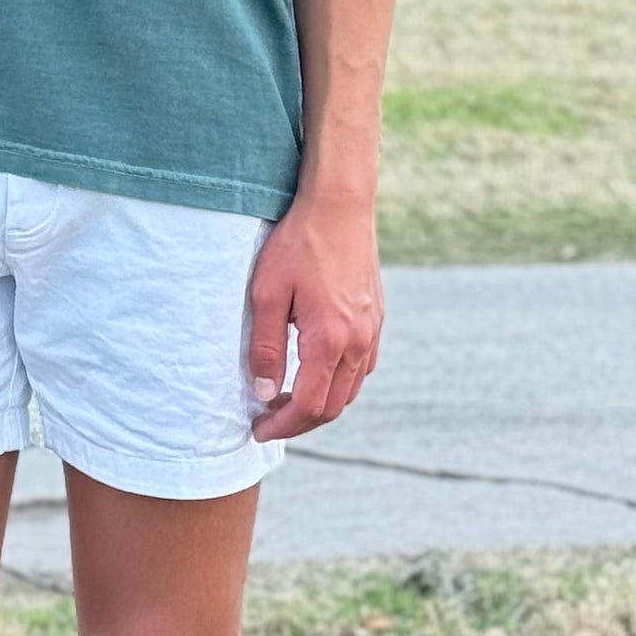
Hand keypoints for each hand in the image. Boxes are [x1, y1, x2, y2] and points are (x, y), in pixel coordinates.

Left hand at [247, 194, 382, 440]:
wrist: (339, 207)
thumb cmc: (297, 244)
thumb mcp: (266, 293)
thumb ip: (264, 347)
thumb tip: (263, 392)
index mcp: (330, 339)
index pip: (308, 405)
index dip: (282, 426)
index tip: (257, 429)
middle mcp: (359, 342)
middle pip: (332, 406)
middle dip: (298, 422)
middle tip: (266, 419)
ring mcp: (373, 332)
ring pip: (349, 390)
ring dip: (319, 404)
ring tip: (285, 399)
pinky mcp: (377, 320)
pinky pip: (361, 368)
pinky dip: (337, 383)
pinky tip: (313, 372)